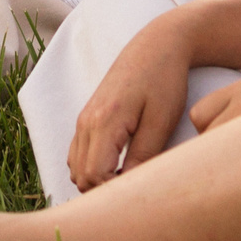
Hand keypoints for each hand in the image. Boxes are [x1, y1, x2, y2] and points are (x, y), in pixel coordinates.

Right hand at [66, 6, 201, 191]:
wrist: (156, 46)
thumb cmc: (164, 81)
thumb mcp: (161, 121)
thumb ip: (144, 156)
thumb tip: (131, 189)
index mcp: (104, 121)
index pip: (94, 176)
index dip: (114, 192)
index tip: (139, 193)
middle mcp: (86, 122)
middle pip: (80, 176)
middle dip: (104, 191)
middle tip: (136, 191)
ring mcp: (83, 120)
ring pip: (75, 168)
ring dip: (96, 181)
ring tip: (129, 181)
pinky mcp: (87, 119)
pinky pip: (77, 155)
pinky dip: (91, 169)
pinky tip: (118, 168)